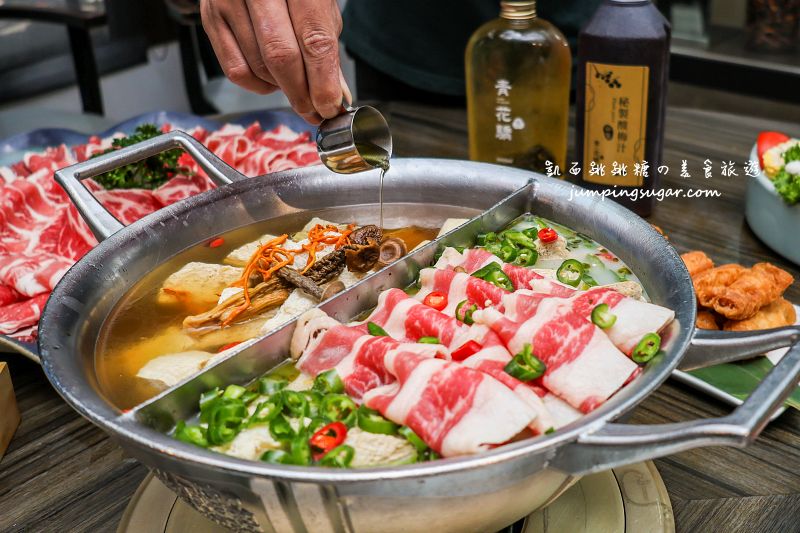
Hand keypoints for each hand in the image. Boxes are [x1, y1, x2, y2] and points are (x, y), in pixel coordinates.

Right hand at [200, 0, 350, 123]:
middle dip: (301, 94)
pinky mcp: (210, 17)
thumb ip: (326, 48)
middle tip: (314, 111)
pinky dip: (258, 85)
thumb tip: (336, 96)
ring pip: (259, 67)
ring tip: (295, 85)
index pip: (314, 40)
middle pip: (282, 57)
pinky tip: (271, 78)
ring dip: (282, 89)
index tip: (330, 108)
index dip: (323, 82)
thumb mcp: (319, 6)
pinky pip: (235, 70)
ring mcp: (229, 0)